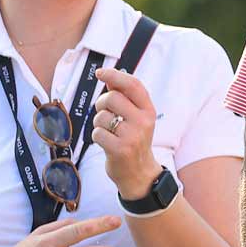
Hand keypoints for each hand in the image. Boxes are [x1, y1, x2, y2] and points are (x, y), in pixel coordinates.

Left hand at [90, 67, 159, 199]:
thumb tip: (110, 79)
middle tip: (105, 115)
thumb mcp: (136, 118)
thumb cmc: (133, 141)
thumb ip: (125, 99)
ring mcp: (133, 135)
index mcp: (148, 110)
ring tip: (109, 133)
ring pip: (101, 117)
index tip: (100, 73)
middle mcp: (144, 121)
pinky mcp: (120, 149)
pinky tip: (107, 144)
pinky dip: (97, 137)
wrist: (139, 173)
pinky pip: (97, 133)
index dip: (115, 76)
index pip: (133, 85)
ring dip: (98, 124)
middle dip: (101, 104)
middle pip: (112, 98)